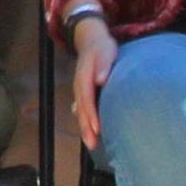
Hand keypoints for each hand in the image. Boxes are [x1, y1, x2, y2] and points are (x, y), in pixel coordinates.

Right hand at [68, 14, 119, 150]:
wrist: (91, 41)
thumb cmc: (102, 48)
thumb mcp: (105, 52)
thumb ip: (103, 65)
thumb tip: (99, 80)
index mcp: (84, 78)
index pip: (87, 99)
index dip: (91, 115)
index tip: (97, 129)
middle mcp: (79, 86)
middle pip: (81, 110)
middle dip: (86, 128)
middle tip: (92, 144)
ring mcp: (79, 90)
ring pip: (80, 112)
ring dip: (85, 128)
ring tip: (91, 144)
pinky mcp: (83, 92)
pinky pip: (82, 110)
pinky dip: (85, 121)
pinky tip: (90, 132)